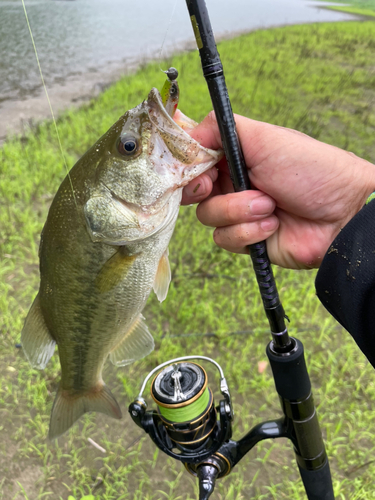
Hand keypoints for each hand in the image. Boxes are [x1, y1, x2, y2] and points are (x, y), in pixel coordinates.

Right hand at [180, 111, 374, 268]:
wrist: (341, 215)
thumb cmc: (311, 170)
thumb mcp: (265, 137)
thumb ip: (220, 128)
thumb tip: (186, 131)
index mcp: (235, 156)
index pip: (194, 160)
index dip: (188, 167)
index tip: (196, 171)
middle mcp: (233, 183)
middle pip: (193, 191)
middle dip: (206, 191)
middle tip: (217, 186)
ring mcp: (238, 213)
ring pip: (207, 217)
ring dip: (237, 211)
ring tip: (270, 205)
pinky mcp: (246, 239)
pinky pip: (225, 238)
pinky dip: (248, 232)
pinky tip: (272, 224)